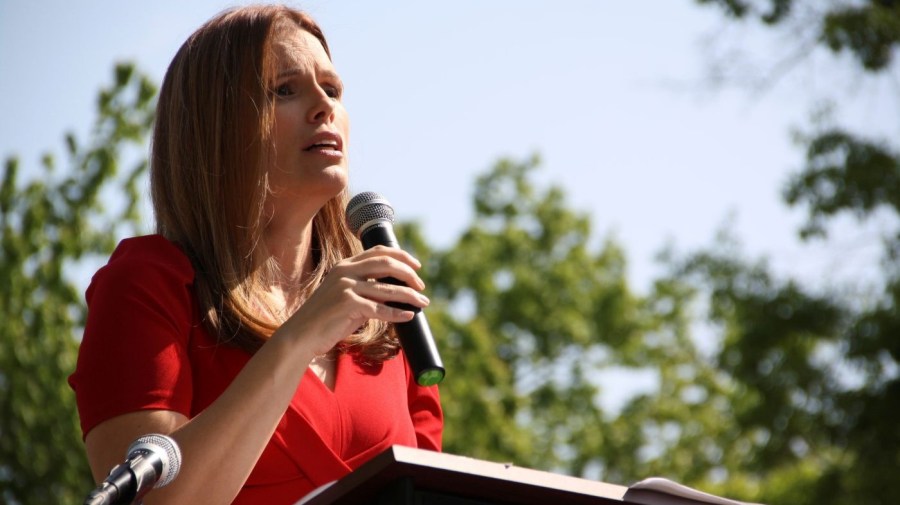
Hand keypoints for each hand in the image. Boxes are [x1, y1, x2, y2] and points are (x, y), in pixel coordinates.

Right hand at [276, 245, 429, 356]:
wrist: (301, 335)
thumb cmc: (326, 319)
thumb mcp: (346, 297)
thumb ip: (366, 290)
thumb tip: (395, 293)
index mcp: (345, 266)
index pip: (378, 251)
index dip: (401, 256)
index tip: (416, 266)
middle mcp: (345, 272)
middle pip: (387, 264)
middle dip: (409, 274)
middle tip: (421, 286)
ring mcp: (346, 287)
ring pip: (388, 288)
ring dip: (410, 295)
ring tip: (423, 302)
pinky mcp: (348, 304)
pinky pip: (380, 309)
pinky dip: (397, 313)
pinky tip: (408, 316)